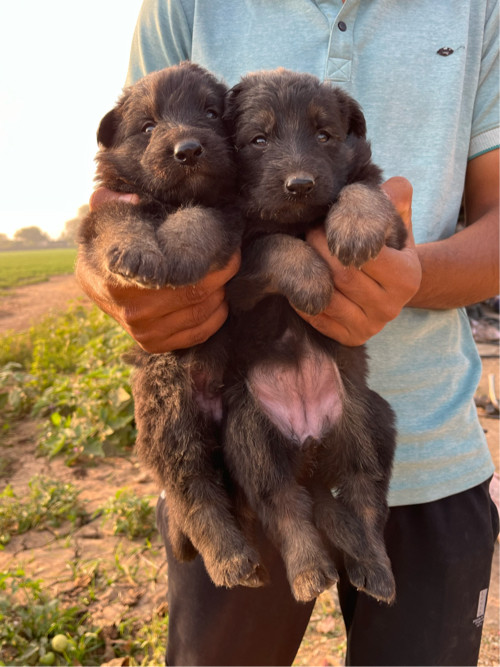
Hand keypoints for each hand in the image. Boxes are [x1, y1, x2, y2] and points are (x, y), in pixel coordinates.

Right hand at [77, 187, 240, 352]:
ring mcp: (144, 332)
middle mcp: (133, 311)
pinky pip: (197, 333)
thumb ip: (109, 203)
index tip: (221, 245)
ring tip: (225, 275)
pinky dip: (216, 317)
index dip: (205, 261)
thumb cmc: (108, 244)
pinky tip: (219, 299)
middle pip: (195, 292)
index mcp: (119, 280)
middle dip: (221, 273)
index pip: (173, 274)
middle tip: (232, 256)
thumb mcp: (104, 219)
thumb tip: (132, 199)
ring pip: (200, 312)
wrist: (95, 282)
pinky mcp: (154, 345)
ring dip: (221, 293)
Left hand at [299, 177, 421, 345]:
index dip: (338, 234)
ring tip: (300, 252)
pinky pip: (319, 317)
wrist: (390, 287)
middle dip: (319, 251)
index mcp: (407, 277)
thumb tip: (394, 186)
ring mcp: (371, 326)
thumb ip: (396, 200)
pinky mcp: (352, 338)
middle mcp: (392, 307)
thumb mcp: (398, 222)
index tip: (323, 221)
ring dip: (308, 273)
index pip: (364, 254)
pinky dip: (303, 297)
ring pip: (328, 299)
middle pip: (343, 277)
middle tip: (306, 233)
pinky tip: (299, 278)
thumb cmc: (388, 247)